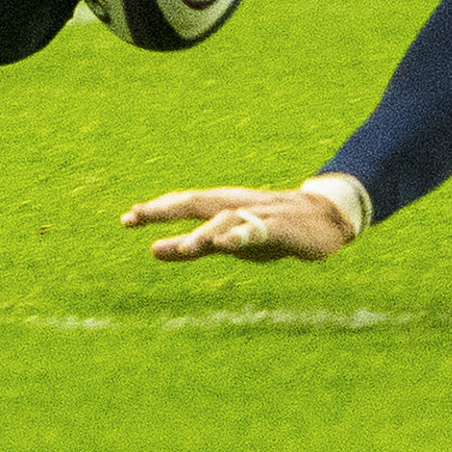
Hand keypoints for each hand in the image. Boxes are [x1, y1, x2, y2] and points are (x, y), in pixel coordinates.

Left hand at [122, 185, 355, 262]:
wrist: (324, 220)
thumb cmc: (269, 228)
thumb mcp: (227, 241)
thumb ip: (191, 246)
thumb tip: (151, 249)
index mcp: (221, 206)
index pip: (183, 204)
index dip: (156, 210)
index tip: (126, 219)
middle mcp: (236, 204)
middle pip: (196, 202)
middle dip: (166, 209)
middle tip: (136, 216)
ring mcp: (258, 213)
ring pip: (225, 218)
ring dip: (202, 232)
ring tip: (181, 248)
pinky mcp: (280, 227)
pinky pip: (259, 230)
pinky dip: (242, 234)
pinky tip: (228, 244)